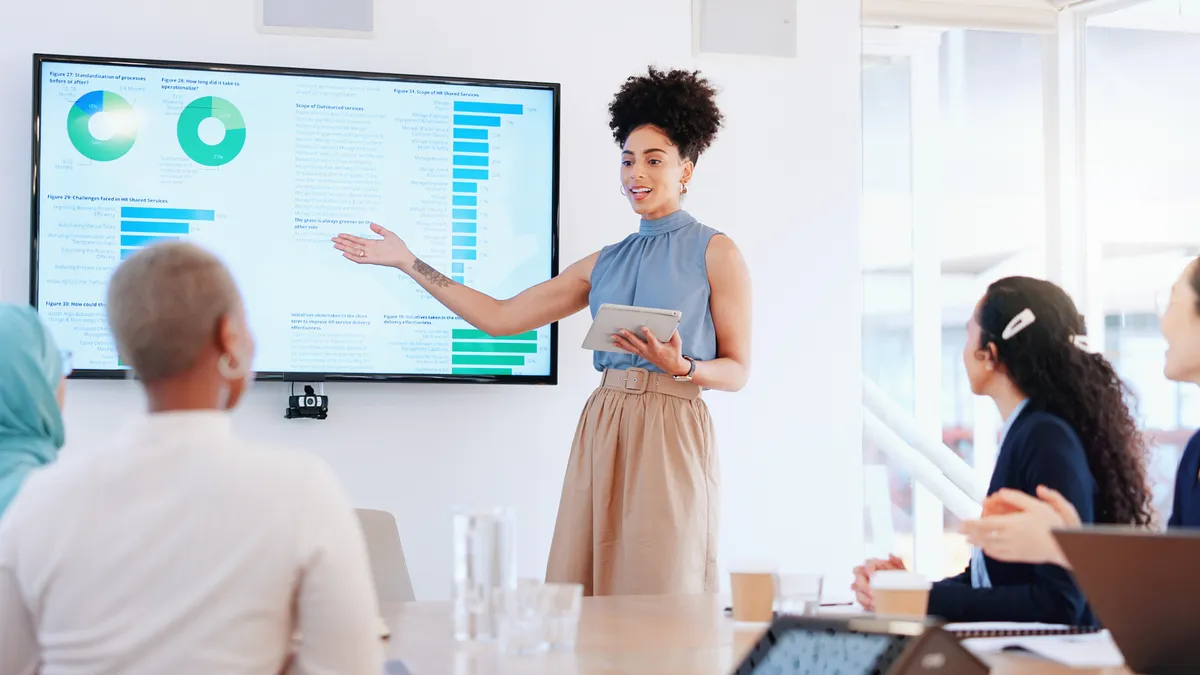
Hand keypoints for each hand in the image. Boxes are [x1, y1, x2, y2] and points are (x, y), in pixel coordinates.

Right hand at [332, 223, 414, 268]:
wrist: (404, 256)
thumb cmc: (399, 246)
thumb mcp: (389, 234)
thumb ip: (379, 229)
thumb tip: (370, 224)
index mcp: (372, 243)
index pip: (357, 240)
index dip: (348, 237)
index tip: (340, 234)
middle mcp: (369, 249)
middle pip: (353, 245)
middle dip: (343, 242)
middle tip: (332, 239)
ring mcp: (370, 255)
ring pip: (354, 251)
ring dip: (345, 248)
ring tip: (336, 245)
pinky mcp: (373, 260)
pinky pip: (360, 259)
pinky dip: (352, 257)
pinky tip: (345, 254)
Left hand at [610, 327, 688, 375]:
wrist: (672, 367)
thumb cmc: (674, 353)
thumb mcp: (677, 343)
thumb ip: (674, 333)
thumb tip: (671, 324)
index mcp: (658, 348)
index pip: (652, 340)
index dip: (648, 334)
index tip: (643, 328)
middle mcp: (649, 351)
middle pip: (637, 343)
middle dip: (628, 336)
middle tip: (621, 330)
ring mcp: (644, 354)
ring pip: (631, 347)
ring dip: (621, 342)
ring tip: (613, 337)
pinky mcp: (642, 355)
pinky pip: (630, 350)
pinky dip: (622, 347)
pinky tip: (615, 343)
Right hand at [850, 554, 904, 610]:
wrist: (905, 595)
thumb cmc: (902, 581)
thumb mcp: (903, 570)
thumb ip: (898, 561)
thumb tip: (892, 556)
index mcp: (877, 565)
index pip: (867, 562)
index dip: (868, 568)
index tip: (873, 576)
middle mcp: (868, 573)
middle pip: (858, 574)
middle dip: (864, 584)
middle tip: (872, 592)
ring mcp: (864, 584)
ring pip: (856, 587)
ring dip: (864, 595)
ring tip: (874, 601)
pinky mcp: (863, 595)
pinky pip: (858, 598)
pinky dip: (865, 602)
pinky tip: (872, 605)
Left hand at [961, 486, 1079, 566]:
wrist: (1067, 546)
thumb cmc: (1054, 524)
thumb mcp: (1038, 505)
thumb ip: (1017, 497)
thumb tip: (1000, 491)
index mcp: (1013, 524)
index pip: (985, 524)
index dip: (971, 524)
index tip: (961, 522)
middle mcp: (1010, 538)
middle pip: (984, 536)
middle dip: (970, 533)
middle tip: (959, 530)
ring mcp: (1014, 549)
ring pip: (989, 547)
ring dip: (977, 542)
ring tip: (968, 539)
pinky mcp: (1019, 557)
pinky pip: (1000, 555)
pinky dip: (989, 552)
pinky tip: (985, 549)